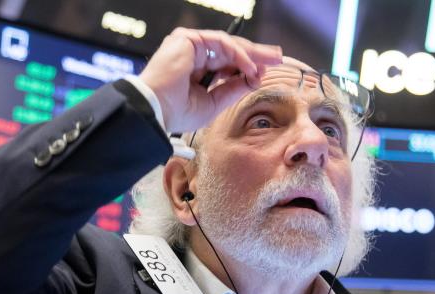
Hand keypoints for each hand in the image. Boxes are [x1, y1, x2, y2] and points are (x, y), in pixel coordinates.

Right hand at [139, 28, 281, 132]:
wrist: (155, 111)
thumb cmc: (176, 112)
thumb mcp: (213, 103)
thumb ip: (232, 90)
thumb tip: (254, 79)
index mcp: (195, 69)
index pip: (227, 63)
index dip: (247, 67)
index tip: (264, 74)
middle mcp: (192, 54)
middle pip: (231, 50)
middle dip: (256, 54)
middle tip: (278, 57)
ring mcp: (190, 45)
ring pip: (229, 45)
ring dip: (252, 54)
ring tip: (270, 62)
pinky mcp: (188, 39)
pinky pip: (222, 43)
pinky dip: (239, 55)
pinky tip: (250, 67)